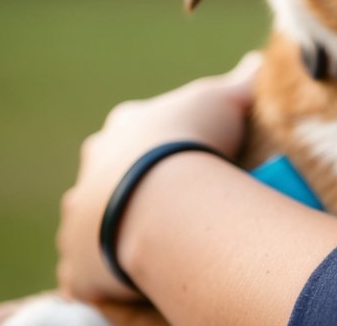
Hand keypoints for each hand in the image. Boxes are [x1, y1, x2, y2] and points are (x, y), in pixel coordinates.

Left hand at [55, 52, 261, 302]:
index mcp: (122, 128)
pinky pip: (85, 270)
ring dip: (116, 227)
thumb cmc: (190, 140)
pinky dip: (103, 272)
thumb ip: (240, 82)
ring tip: (157, 239)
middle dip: (131, 183)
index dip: (156, 139)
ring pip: (91, 222)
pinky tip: (128, 274)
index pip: (133, 128)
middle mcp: (92, 169)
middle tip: (173, 200)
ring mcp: (79, 217)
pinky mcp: (77, 262)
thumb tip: (258, 62)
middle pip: (108, 175)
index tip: (180, 152)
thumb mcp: (223, 99)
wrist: (157, 197)